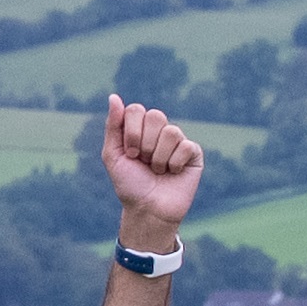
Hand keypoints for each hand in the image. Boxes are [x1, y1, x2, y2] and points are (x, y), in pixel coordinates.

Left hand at [97, 98, 204, 242]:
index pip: (136, 109)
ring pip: (171, 132)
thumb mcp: (113, 155)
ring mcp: (178, 141)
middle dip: (144, 143)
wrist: (148, 209)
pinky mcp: (193, 153)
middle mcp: (159, 131)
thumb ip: (113, 126)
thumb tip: (114, 96)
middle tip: (142, 161)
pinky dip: (174, 164)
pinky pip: (185, 146)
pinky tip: (172, 173)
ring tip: (157, 170)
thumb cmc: (129, 184)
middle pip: (155, 116)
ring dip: (158, 157)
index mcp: (140, 129)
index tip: (130, 153)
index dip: (132, 132)